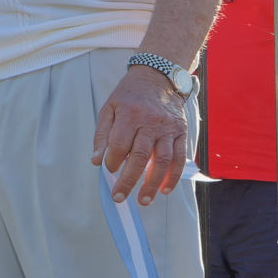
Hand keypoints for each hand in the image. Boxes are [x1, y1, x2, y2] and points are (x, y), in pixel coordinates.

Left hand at [92, 64, 190, 204]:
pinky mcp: (182, 132)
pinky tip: (166, 189)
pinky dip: (174, 175)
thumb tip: (96, 160)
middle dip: (129, 180)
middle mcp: (151, 122)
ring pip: (162, 160)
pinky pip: (179, 157)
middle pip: (140, 156)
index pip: (120, 145)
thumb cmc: (129, 96)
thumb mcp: (109, 108)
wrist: (159, 77)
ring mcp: (169, 128)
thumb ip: (102, 134)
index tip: (109, 169)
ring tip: (144, 200)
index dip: (112, 161)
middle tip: (120, 197)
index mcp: (130, 115)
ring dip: (153, 183)